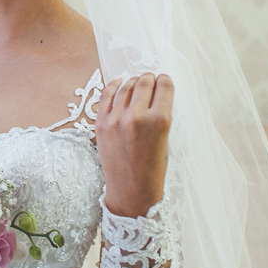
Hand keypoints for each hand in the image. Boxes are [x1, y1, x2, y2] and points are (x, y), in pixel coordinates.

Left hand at [96, 72, 173, 217]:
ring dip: (133, 81)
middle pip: (144, 83)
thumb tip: (156, 93)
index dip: (165, 80)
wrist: (131, 190)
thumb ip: (160, 115)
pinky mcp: (101, 124)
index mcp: (160, 121)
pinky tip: (119, 81)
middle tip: (151, 77)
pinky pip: (106, 96)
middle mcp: (137, 117)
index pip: (164, 87)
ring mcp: (116, 120)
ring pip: (125, 87)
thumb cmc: (153, 167)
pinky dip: (113, 85)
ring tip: (137, 81)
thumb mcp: (166, 139)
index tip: (164, 79)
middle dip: (149, 78)